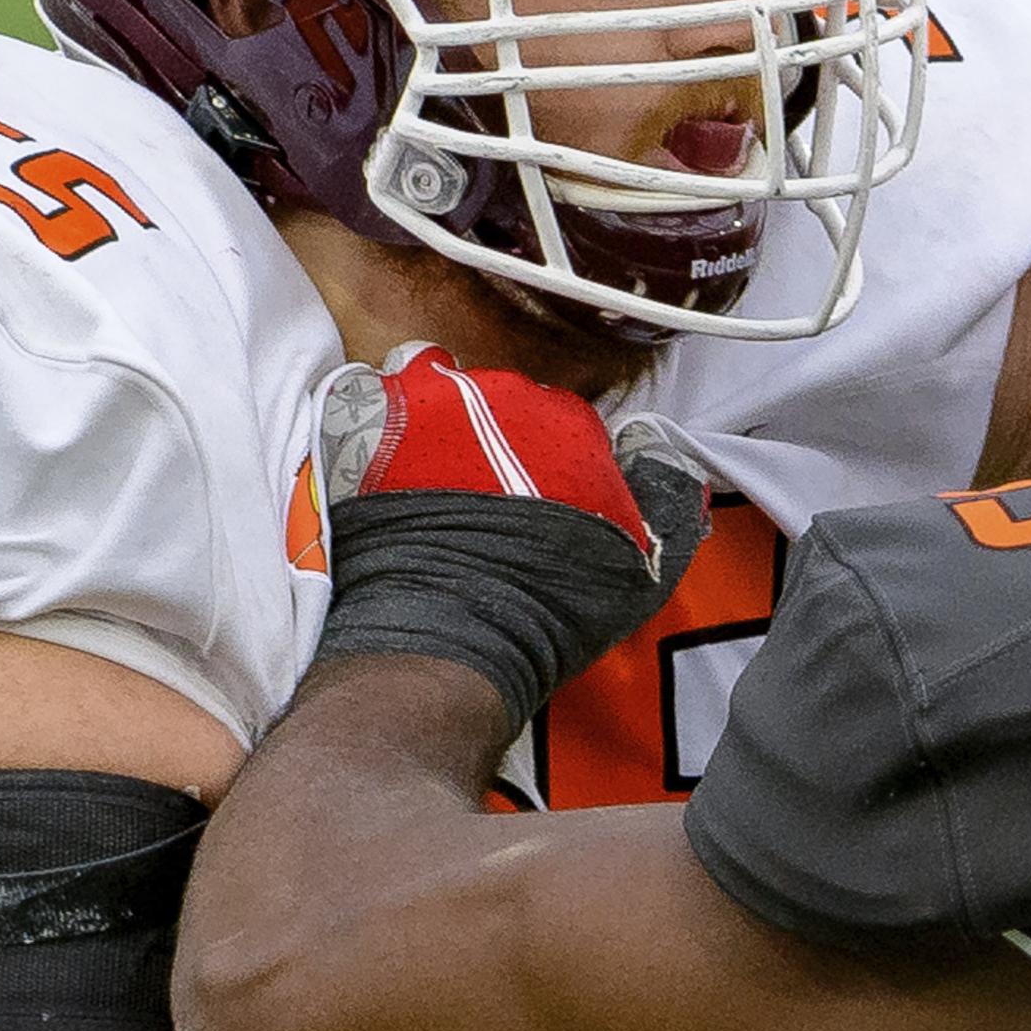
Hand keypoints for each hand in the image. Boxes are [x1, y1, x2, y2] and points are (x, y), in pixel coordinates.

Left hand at [310, 345, 709, 729]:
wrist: (447, 637)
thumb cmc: (548, 610)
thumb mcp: (642, 564)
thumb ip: (667, 494)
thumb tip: (659, 450)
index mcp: (570, 419)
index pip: (565, 422)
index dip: (552, 465)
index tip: (537, 505)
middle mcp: (502, 393)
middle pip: (499, 405)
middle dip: (492, 443)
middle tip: (482, 503)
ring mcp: (426, 402)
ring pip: (436, 395)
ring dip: (435, 428)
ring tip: (427, 485)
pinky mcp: (363, 423)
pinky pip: (368, 401)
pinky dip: (376, 428)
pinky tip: (380, 472)